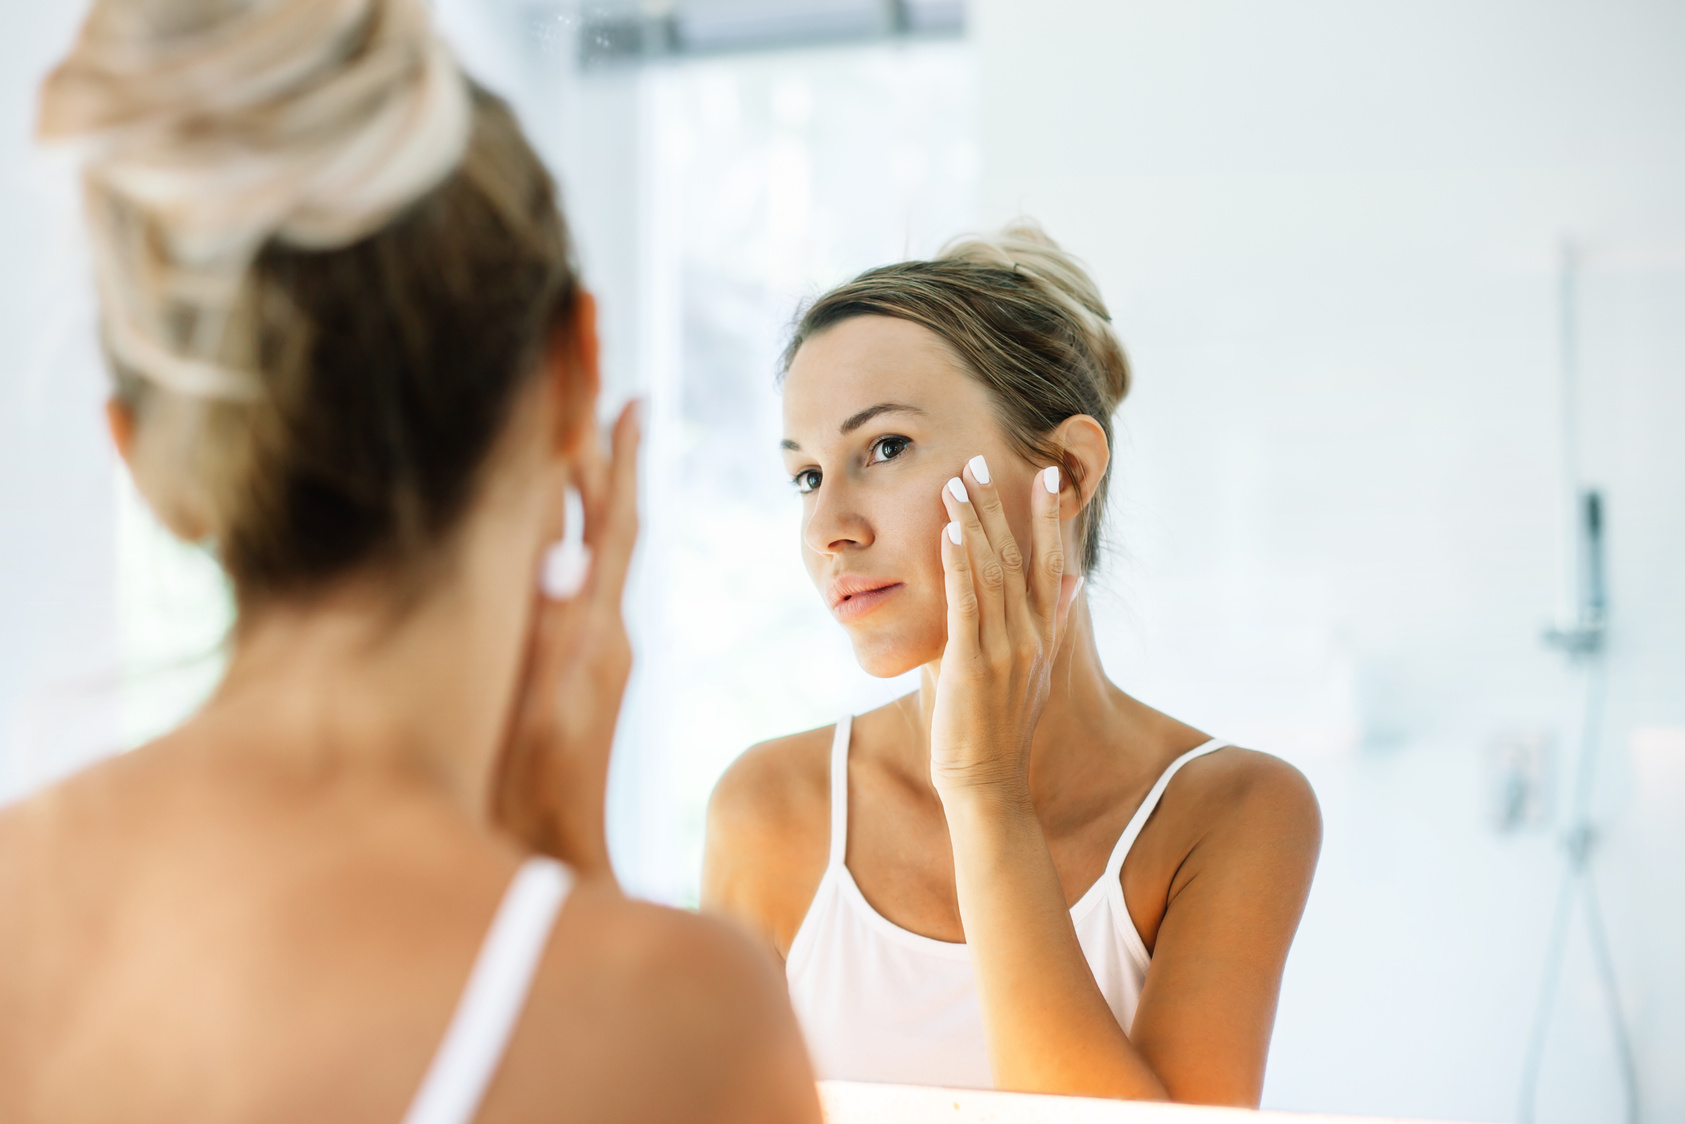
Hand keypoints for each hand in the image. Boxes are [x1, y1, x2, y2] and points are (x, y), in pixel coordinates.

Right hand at [491, 401, 640, 877]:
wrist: (554, 872)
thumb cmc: (528, 806)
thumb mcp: (533, 718)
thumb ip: (544, 639)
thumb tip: (557, 557)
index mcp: (595, 634)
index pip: (614, 526)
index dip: (618, 460)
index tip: (628, 397)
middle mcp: (605, 633)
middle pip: (610, 524)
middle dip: (604, 455)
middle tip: (600, 386)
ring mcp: (595, 651)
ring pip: (594, 549)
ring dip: (588, 490)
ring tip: (578, 433)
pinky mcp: (580, 671)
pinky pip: (580, 582)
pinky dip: (568, 536)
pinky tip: (550, 524)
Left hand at [930, 455, 1078, 802]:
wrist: (988, 783)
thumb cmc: (998, 728)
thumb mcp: (1032, 671)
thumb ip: (1048, 621)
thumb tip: (1071, 579)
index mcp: (1043, 635)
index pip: (1051, 562)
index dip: (1048, 516)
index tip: (1047, 473)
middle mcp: (1030, 636)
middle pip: (1018, 556)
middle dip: (999, 504)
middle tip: (980, 459)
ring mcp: (1004, 650)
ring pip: (990, 571)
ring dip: (973, 522)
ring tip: (956, 482)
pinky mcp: (971, 664)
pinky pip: (966, 604)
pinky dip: (958, 565)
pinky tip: (950, 533)